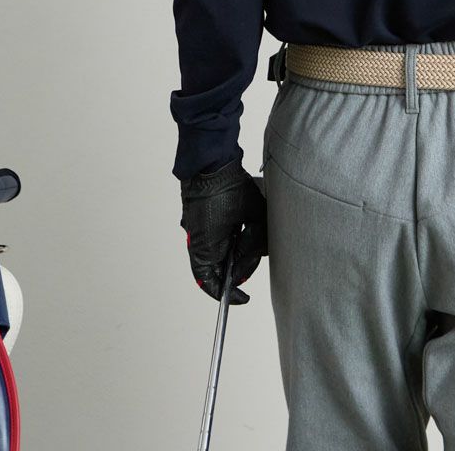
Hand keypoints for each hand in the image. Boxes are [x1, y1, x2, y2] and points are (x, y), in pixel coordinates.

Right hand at [180, 155, 267, 303]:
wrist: (210, 158)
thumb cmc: (228, 185)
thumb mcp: (252, 215)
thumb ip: (257, 238)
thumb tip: (258, 252)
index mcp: (205, 245)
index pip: (211, 281)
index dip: (227, 292)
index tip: (241, 296)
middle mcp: (196, 239)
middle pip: (215, 266)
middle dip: (237, 265)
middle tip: (254, 258)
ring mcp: (196, 227)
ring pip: (215, 249)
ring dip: (234, 248)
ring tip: (251, 234)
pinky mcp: (199, 214)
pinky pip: (214, 234)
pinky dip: (228, 235)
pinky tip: (242, 224)